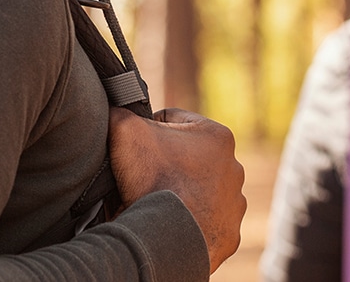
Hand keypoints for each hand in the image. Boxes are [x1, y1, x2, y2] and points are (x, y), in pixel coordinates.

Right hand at [107, 107, 245, 273]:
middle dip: (167, 163)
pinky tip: (169, 223)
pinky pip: (204, 224)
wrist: (165, 239)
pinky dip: (187, 223)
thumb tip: (115, 109)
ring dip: (180, 193)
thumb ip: (120, 111)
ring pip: (199, 191)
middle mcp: (235, 169)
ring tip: (156, 202)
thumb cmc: (151, 180)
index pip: (173, 120)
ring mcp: (235, 206)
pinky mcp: (229, 237)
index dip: (148, 129)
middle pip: (189, 157)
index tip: (137, 147)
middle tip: (143, 176)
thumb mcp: (125, 129)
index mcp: (218, 136)